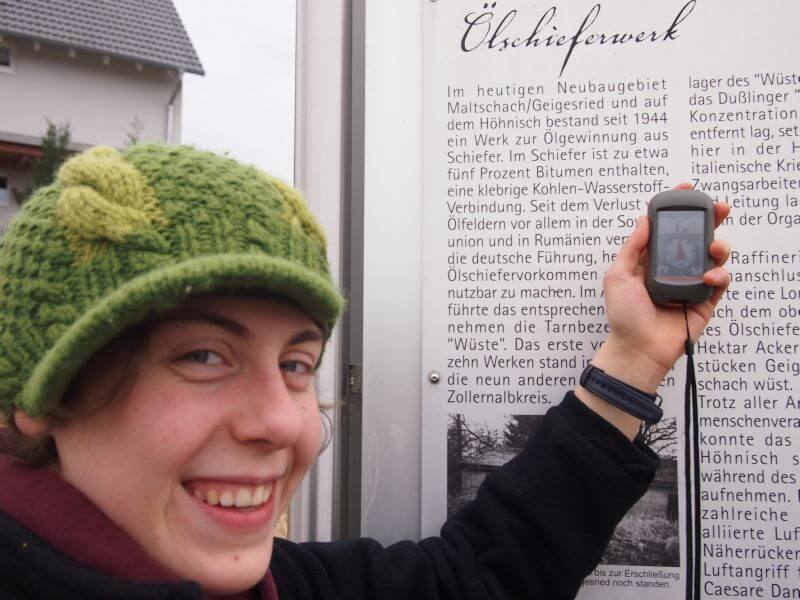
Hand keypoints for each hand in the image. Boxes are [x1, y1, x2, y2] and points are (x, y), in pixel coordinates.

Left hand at [576, 186, 730, 437]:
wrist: (637, 349)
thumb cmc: (624, 315)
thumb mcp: (618, 276)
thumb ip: (632, 247)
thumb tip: (644, 219)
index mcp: (651, 258)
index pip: (668, 228)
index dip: (678, 209)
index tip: (688, 190)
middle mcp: (673, 267)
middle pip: (697, 236)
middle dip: (711, 219)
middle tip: (720, 208)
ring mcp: (691, 283)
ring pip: (714, 256)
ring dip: (719, 246)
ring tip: (713, 248)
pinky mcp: (705, 301)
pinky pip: (721, 281)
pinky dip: (719, 276)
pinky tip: (708, 278)